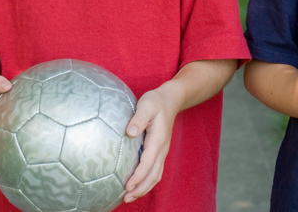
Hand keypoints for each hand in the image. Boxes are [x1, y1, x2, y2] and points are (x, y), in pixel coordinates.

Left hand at [122, 87, 177, 202]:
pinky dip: (147, 181)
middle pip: (153, 175)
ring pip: (156, 175)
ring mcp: (162, 151)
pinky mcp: (160, 151)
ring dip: (144, 188)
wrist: (171, 99)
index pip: (148, 163)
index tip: (127, 186)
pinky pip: (155, 170)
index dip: (138, 176)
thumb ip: (139, 118)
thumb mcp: (146, 104)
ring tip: (130, 197)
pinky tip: (137, 184)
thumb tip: (130, 132)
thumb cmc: (156, 101)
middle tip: (126, 198)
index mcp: (158, 139)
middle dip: (140, 188)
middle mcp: (162, 149)